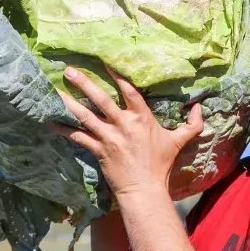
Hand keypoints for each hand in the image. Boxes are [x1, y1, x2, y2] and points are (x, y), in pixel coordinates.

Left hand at [47, 65, 204, 199]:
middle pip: (101, 100)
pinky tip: (49, 122)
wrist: (145, 190)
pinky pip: (78, 137)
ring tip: (53, 90)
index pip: (129, 91)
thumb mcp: (179, 141)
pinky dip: (63, 129)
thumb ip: (192, 124)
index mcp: (142, 118)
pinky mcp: (98, 150)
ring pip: (85, 116)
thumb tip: (200, 106)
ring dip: (68, 102)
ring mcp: (109, 138)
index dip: (117, 75)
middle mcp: (123, 124)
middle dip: (84, 83)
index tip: (105, 61)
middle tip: (69, 70)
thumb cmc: (161, 165)